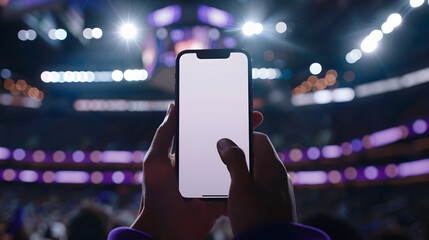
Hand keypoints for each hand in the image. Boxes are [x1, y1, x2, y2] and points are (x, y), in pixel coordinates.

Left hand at [131, 104, 263, 239]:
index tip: (235, 107)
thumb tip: (173, 106)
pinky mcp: (224, 197)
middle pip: (227, 145)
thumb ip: (164, 135)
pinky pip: (240, 184)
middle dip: (241, 131)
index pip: (208, 132)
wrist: (166, 230)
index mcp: (190, 154)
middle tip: (255, 118)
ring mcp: (215, 182)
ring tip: (261, 139)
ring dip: (249, 153)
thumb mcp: (155, 161)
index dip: (222, 118)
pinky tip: (260, 166)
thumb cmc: (156, 195)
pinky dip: (249, 176)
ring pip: (236, 163)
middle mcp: (204, 165)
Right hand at [216, 133, 296, 236]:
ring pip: (251, 178)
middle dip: (234, 161)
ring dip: (234, 180)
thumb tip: (225, 141)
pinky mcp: (270, 207)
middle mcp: (277, 177)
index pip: (259, 139)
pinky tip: (224, 204)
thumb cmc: (256, 217)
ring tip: (216, 187)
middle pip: (254, 158)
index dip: (241, 136)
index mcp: (273, 167)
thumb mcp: (240, 186)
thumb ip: (234, 160)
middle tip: (216, 165)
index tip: (224, 142)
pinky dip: (239, 195)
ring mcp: (274, 193)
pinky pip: (253, 194)